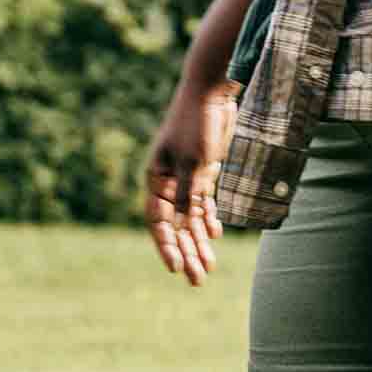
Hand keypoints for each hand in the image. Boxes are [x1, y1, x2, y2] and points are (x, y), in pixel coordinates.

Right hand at [144, 81, 235, 287]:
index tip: (176, 268)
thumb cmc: (197, 124)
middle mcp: (168, 182)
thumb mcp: (192, 163)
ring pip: (191, 218)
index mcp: (156, 179)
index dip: (166, 246)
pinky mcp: (204, 171)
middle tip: (197, 280)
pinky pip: (203, 203)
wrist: (211, 92)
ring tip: (208, 267)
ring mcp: (186, 177)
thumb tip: (180, 225)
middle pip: (175, 225)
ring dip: (199, 242)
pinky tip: (215, 235)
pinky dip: (209, 219)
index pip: (158, 222)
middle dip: (186, 252)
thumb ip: (187, 195)